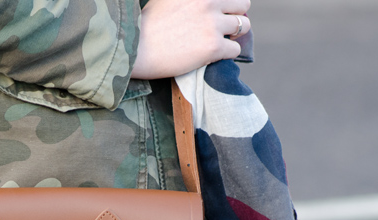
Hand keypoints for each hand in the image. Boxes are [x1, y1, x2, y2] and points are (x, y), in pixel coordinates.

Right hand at [131, 0, 250, 78]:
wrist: (134, 49)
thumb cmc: (144, 24)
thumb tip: (199, 4)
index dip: (225, 4)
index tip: (219, 13)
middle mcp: (209, 1)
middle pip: (243, 4)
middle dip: (234, 16)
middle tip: (221, 28)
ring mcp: (212, 24)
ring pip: (243, 26)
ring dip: (234, 34)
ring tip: (218, 42)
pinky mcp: (213, 47)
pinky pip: (235, 49)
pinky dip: (227, 54)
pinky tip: (213, 56)